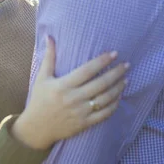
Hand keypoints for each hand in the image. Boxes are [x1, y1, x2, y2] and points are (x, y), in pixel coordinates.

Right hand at [12, 38, 127, 149]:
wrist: (37, 128)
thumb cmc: (39, 99)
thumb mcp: (42, 77)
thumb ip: (49, 56)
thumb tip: (49, 36)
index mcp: (64, 85)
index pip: (87, 70)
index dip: (102, 61)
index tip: (114, 54)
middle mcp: (74, 98)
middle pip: (100, 83)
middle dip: (116, 73)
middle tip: (126, 65)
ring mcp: (81, 112)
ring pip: (105, 99)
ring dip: (118, 88)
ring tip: (126, 79)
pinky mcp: (85, 124)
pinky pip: (104, 114)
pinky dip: (114, 105)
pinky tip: (119, 97)